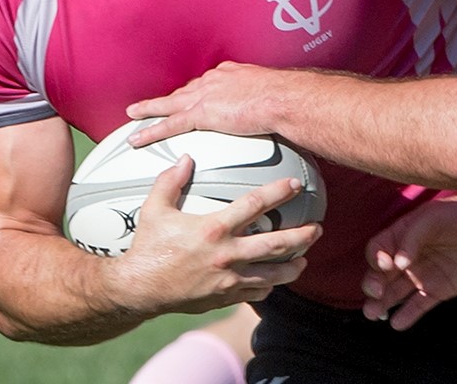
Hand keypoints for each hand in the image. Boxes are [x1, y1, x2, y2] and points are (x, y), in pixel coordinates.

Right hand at [119, 154, 321, 312]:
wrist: (139, 288)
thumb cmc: (148, 247)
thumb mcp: (154, 208)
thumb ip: (171, 181)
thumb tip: (186, 158)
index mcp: (213, 228)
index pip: (255, 205)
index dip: (279, 192)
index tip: (296, 185)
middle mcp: (227, 254)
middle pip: (276, 244)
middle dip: (302, 235)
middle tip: (317, 228)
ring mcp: (229, 279)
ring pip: (274, 274)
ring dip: (293, 265)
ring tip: (305, 258)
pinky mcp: (225, 297)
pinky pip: (256, 292)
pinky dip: (269, 286)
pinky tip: (274, 279)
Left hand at [126, 62, 291, 146]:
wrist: (283, 98)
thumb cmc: (285, 96)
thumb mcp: (272, 91)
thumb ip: (264, 98)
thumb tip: (272, 107)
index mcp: (230, 74)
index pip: (205, 84)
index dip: (194, 92)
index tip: (190, 96)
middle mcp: (213, 81)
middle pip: (183, 91)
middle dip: (168, 99)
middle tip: (153, 105)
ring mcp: (205, 96)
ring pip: (169, 104)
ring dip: (149, 110)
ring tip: (134, 115)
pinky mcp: (202, 113)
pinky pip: (170, 124)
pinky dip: (152, 131)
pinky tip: (138, 138)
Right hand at [360, 194, 456, 329]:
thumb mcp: (432, 219)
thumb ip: (412, 238)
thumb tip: (398, 264)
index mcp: (401, 235)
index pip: (377, 249)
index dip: (376, 258)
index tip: (385, 265)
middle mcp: (407, 258)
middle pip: (381, 274)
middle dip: (373, 284)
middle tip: (375, 293)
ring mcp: (421, 275)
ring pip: (395, 292)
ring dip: (382, 304)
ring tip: (372, 315)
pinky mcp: (437, 291)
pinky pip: (418, 305)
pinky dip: (407, 315)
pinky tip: (397, 323)